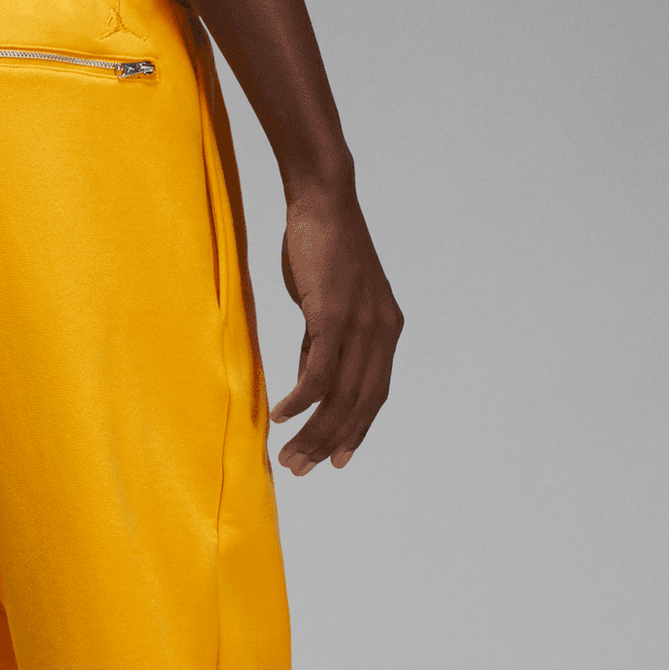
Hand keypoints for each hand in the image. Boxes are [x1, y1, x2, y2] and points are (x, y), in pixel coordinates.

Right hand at [270, 187, 402, 474]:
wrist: (323, 201)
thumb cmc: (321, 250)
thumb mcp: (328, 305)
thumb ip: (323, 346)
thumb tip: (310, 389)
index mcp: (386, 331)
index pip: (374, 396)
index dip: (356, 432)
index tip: (335, 461)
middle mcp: (381, 332)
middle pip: (358, 405)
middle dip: (328, 442)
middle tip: (300, 468)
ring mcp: (361, 324)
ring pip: (340, 396)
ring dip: (312, 431)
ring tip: (288, 455)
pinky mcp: (335, 314)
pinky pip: (319, 371)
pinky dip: (300, 400)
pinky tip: (282, 416)